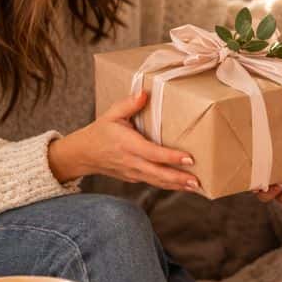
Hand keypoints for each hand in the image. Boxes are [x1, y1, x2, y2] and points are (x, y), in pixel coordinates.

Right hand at [49, 91, 200, 192]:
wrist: (84, 154)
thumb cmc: (101, 131)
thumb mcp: (112, 114)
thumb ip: (129, 104)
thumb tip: (144, 94)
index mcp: (127, 144)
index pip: (152, 153)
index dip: (171, 157)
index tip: (189, 158)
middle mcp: (131, 161)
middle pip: (158, 173)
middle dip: (178, 178)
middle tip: (197, 181)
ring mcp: (133, 172)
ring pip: (157, 181)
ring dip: (177, 185)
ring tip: (196, 187)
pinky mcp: (134, 177)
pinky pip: (153, 182)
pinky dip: (168, 185)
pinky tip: (183, 186)